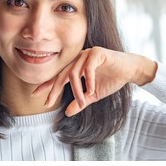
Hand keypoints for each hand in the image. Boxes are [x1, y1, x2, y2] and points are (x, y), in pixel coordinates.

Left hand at [32, 46, 156, 116]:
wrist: (130, 71)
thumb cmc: (111, 79)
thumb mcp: (93, 95)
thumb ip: (80, 102)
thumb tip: (67, 113)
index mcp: (76, 66)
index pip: (59, 76)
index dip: (47, 85)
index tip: (35, 95)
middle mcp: (79, 58)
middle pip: (62, 74)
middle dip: (54, 89)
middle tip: (48, 102)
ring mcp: (87, 54)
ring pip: (74, 73)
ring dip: (77, 90)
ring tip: (82, 101)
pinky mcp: (98, 52)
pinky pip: (88, 67)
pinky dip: (89, 80)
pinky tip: (92, 90)